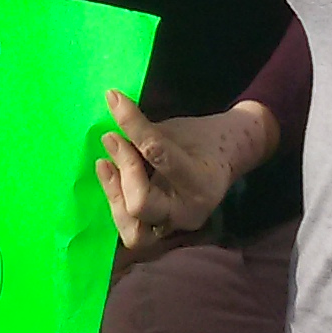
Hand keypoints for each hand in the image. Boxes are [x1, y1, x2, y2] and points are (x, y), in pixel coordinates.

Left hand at [95, 92, 268, 251]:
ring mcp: (176, 227)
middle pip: (140, 204)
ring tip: (105, 164)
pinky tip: (110, 178)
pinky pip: (133, 230)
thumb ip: (145, 133)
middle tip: (112, 139)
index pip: (157, 154)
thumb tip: (110, 121)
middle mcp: (189, 212)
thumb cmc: (200, 138)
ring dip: (113, 195)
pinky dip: (117, 204)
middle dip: (123, 170)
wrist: (226, 156)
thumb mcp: (175, 129)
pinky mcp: (163, 232)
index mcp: (200, 180)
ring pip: (132, 231)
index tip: (114, 100)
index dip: (132, 125)